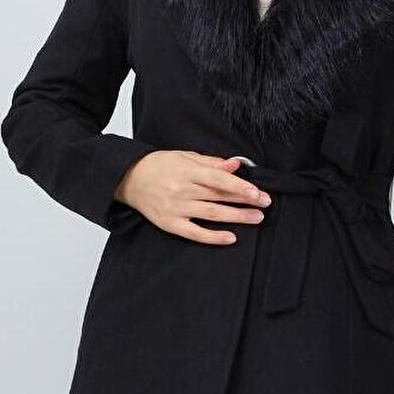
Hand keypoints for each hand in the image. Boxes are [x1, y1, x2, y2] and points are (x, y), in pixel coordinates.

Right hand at [113, 151, 271, 244]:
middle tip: (265, 204)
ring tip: (256, 218)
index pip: (219, 179)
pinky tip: (230, 237)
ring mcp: (176, 208)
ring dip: (236, 217)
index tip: (257, 192)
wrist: (129, 179)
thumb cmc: (158, 166)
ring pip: (212, 214)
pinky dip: (213, 237)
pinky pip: (195, 233)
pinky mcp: (170, 224)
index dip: (240, 186)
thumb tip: (235, 165)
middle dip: (245, 201)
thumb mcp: (184, 156)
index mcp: (187, 171)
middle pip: (219, 197)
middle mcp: (182, 190)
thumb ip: (211, 162)